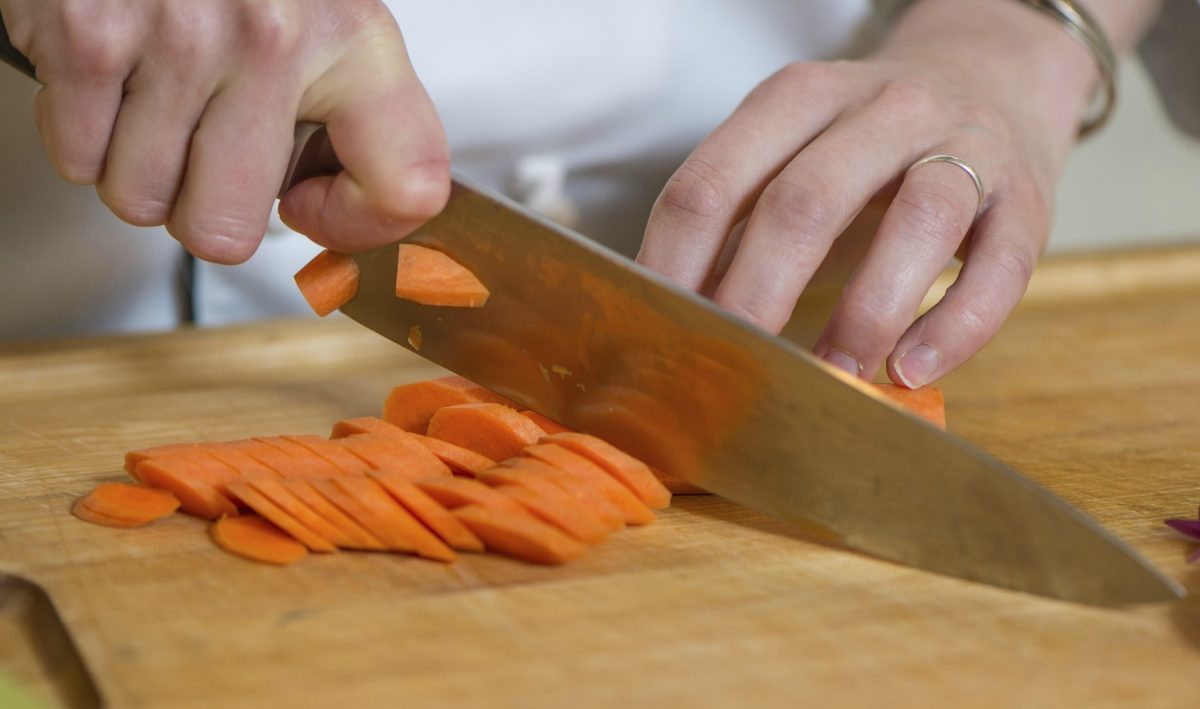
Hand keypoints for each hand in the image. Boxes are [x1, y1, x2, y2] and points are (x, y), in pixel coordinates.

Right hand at [0, 0, 448, 262]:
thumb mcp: (324, 19)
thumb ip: (350, 113)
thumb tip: (331, 206)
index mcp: (352, 36)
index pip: (409, 186)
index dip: (354, 223)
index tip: (314, 202)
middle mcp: (275, 36)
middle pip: (227, 233)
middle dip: (202, 206)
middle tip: (205, 144)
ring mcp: (181, 37)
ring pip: (143, 202)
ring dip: (137, 166)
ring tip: (154, 95)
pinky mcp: (90, 33)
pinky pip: (79, 160)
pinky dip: (84, 131)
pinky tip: (114, 76)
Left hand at [638, 0, 1111, 386]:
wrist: (995, 77)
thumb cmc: (868, 147)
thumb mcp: (792, 155)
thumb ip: (735, 223)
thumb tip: (674, 319)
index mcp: (799, 99)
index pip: (713, 183)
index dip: (676, 265)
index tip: (659, 335)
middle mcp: (882, 109)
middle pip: (804, 202)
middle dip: (758, 295)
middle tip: (735, 368)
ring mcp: (963, 145)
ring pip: (918, 221)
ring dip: (866, 313)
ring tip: (834, 376)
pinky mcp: (1027, 197)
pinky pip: (1000, 265)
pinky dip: (956, 326)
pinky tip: (913, 371)